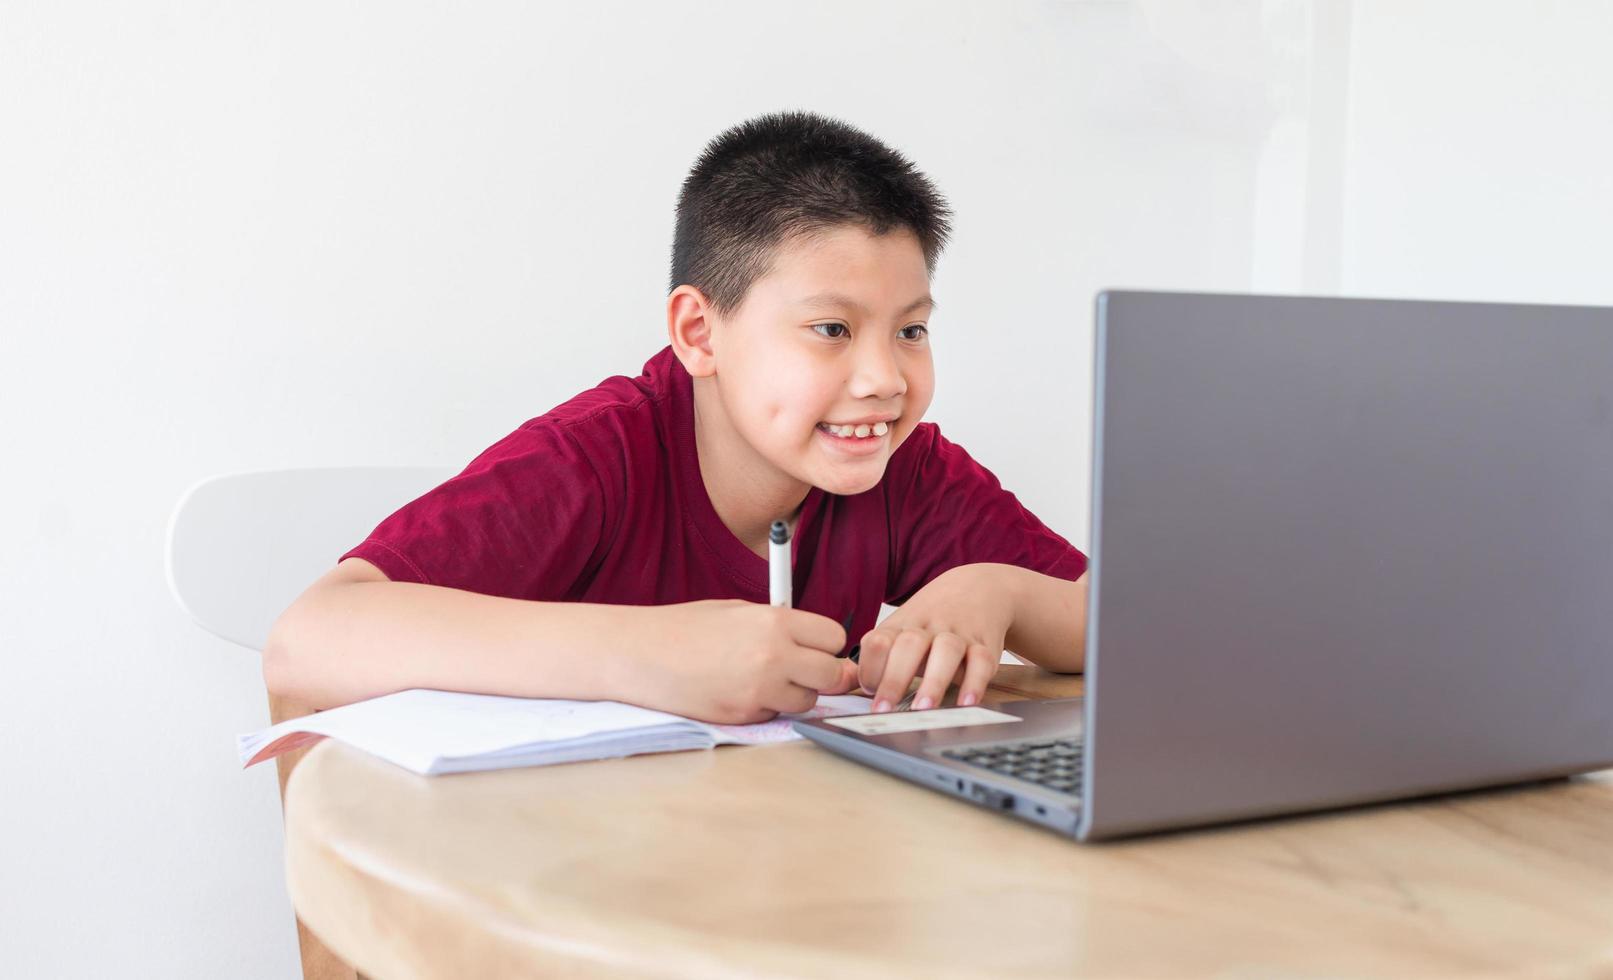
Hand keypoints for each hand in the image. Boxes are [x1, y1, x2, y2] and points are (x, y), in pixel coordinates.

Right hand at [628, 599, 856, 724]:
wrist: (640, 655)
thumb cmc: (685, 628)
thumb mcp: (738, 611)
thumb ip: (781, 626)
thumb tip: (818, 645)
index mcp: (774, 622)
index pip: (834, 638)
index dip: (826, 644)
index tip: (815, 646)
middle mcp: (773, 656)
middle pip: (831, 675)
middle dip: (822, 674)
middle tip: (801, 669)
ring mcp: (759, 691)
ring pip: (807, 701)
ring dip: (795, 693)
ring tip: (763, 679)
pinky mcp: (743, 717)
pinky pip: (775, 715)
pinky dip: (766, 707)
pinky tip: (739, 691)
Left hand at [856, 564, 1013, 712]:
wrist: (978, 588)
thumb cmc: (929, 620)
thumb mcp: (898, 631)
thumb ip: (870, 660)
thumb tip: (831, 686)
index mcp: (900, 625)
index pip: (878, 641)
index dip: (871, 667)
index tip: (870, 693)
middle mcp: (927, 627)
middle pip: (909, 644)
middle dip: (895, 677)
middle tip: (885, 710)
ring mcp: (957, 633)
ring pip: (946, 650)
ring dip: (934, 680)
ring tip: (924, 709)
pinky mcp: (985, 643)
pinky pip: (983, 660)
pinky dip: (976, 681)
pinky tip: (967, 703)